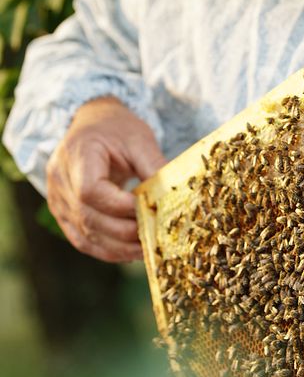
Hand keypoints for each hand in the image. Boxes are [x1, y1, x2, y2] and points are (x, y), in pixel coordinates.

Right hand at [46, 96, 165, 262]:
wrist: (92, 124)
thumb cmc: (117, 128)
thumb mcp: (139, 139)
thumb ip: (153, 167)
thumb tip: (173, 197)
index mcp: (77, 155)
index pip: (90, 191)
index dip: (119, 206)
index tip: (148, 209)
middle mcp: (60, 180)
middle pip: (88, 217)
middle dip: (125, 232)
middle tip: (156, 236)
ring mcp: (57, 200)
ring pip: (85, 235)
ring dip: (119, 248)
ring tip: (149, 249)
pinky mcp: (63, 214)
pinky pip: (83, 240)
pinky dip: (108, 250)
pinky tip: (131, 252)